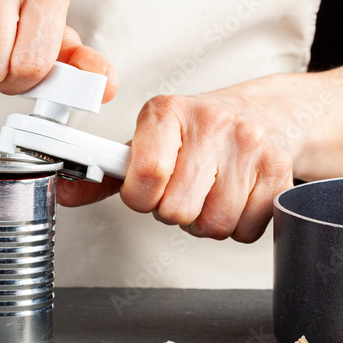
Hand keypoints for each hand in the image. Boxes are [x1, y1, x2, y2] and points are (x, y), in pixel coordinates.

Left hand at [58, 89, 294, 242]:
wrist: (267, 113)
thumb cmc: (199, 133)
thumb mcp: (150, 141)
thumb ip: (105, 174)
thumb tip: (62, 192)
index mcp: (167, 112)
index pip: (145, 174)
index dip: (141, 198)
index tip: (148, 190)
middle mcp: (211, 122)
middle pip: (177, 210)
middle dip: (175, 211)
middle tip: (184, 190)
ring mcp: (250, 145)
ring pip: (213, 225)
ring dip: (207, 221)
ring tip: (212, 192)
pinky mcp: (280, 171)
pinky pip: (247, 230)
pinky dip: (239, 225)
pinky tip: (238, 196)